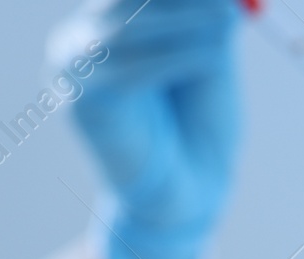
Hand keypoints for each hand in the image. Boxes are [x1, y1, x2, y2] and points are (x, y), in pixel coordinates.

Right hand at [53, 0, 240, 258]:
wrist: (187, 194)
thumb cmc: (200, 127)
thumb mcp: (206, 56)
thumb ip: (202, 16)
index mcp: (107, 24)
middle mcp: (82, 41)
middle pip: (122, 2)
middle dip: (177, 1)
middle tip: (225, 2)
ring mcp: (76, 71)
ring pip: (126, 27)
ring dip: (183, 21)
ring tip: (226, 21)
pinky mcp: (84, 105)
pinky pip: (128, 70)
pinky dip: (173, 58)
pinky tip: (211, 56)